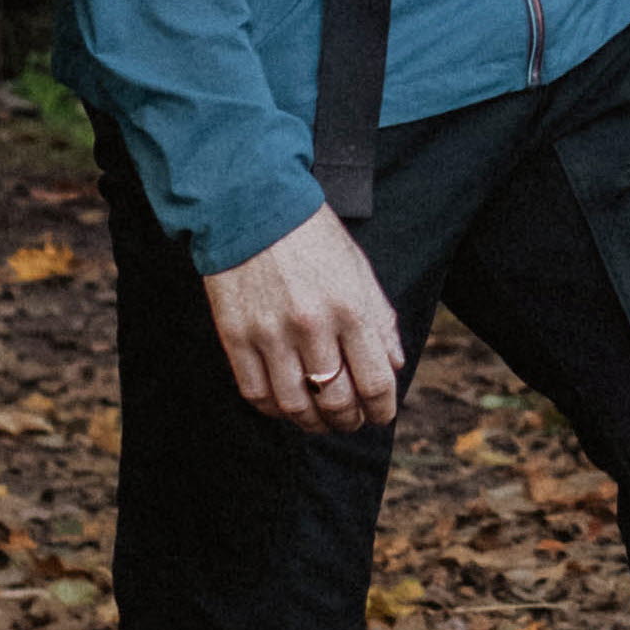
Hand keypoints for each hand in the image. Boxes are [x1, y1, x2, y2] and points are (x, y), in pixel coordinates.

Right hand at [205, 207, 402, 433]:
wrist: (251, 206)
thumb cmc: (311, 237)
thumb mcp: (359, 270)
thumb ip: (380, 321)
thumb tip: (393, 366)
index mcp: (350, 308)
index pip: (375, 383)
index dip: (381, 410)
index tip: (381, 415)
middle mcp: (312, 326)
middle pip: (336, 401)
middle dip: (349, 421)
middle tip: (351, 421)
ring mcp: (270, 334)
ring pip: (295, 406)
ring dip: (313, 423)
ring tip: (320, 420)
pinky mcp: (235, 337)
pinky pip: (256, 394)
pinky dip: (274, 410)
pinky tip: (286, 404)